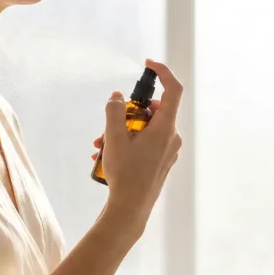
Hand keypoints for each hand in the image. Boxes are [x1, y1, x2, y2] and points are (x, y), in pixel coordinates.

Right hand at [99, 59, 182, 215]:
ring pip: (146, 129)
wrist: (131, 208)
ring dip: (123, 131)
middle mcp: (172, 137)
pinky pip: (146, 143)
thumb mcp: (114, 137)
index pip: (173, 90)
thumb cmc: (125, 173)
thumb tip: (118, 97)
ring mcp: (168, 151)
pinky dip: (129, 143)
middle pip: (154, 111)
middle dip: (128, 113)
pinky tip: (106, 156)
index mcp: (166, 128)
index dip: (163, 73)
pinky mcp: (162, 162)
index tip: (148, 66)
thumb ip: (115, 111)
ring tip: (100, 145)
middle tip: (108, 123)